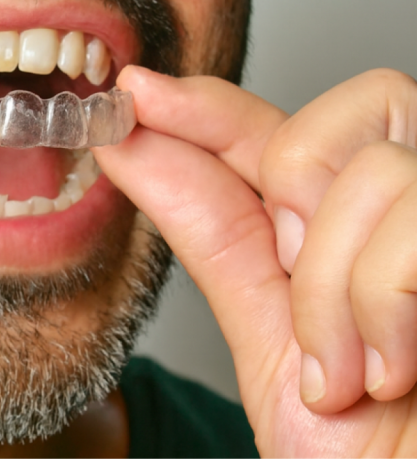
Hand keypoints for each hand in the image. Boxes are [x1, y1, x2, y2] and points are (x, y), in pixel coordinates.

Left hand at [94, 67, 416, 456]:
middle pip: (355, 108)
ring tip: (347, 373)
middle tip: (296, 276)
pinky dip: (376, 311)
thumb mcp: (270, 334)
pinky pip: (411, 233)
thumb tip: (130, 143)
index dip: (208, 104)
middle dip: (295, 190)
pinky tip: (390, 373)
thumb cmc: (365, 448)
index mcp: (365, 225)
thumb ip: (215, 233)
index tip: (135, 95)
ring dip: (332, 293)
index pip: (283, 128)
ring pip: (377, 174)